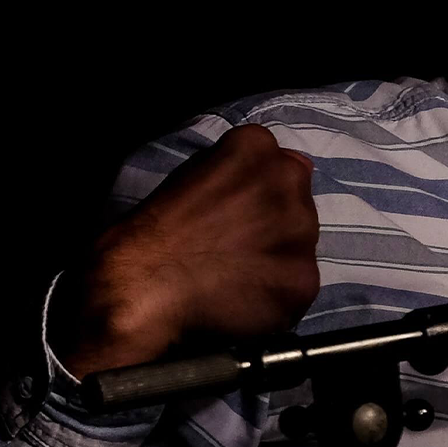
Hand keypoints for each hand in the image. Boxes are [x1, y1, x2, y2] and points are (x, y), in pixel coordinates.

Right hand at [49, 125, 320, 377]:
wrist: (143, 286)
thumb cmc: (155, 229)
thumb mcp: (192, 173)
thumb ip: (238, 170)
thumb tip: (270, 174)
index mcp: (257, 147)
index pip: (283, 165)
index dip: (261, 194)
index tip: (238, 214)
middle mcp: (288, 181)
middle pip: (298, 201)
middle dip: (276, 222)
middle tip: (238, 247)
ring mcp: (301, 232)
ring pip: (302, 244)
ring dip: (279, 258)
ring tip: (238, 275)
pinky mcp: (304, 279)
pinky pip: (298, 286)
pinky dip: (277, 295)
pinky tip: (244, 299)